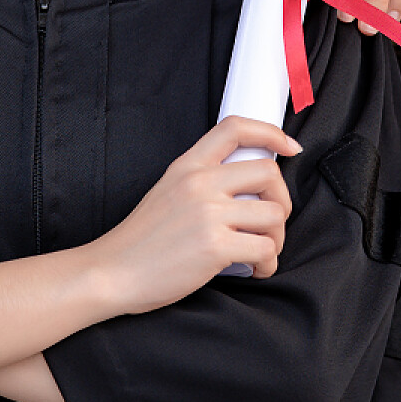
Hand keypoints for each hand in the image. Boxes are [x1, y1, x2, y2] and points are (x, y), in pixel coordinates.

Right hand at [85, 117, 299, 314]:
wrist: (111, 273)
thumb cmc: (140, 241)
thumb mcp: (166, 192)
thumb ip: (201, 182)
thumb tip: (245, 187)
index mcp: (188, 166)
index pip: (235, 128)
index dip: (271, 133)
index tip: (290, 147)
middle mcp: (200, 183)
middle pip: (269, 173)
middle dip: (282, 200)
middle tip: (273, 223)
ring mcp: (209, 213)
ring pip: (274, 214)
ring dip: (277, 238)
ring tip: (262, 251)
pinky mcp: (215, 246)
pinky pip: (265, 249)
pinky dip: (268, 263)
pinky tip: (256, 269)